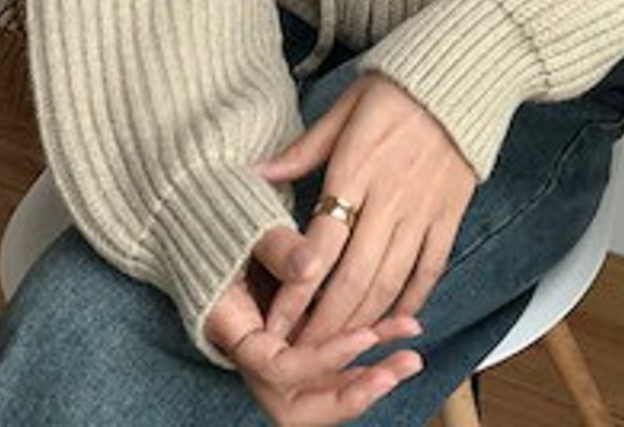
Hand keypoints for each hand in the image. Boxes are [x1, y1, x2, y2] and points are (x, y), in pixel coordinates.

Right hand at [204, 229, 422, 425]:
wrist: (212, 218)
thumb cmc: (227, 220)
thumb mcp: (249, 226)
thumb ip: (277, 247)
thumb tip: (310, 266)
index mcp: (234, 330)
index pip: (276, 369)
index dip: (321, 360)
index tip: (366, 337)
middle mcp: (256, 354)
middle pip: (296, 406)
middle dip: (349, 395)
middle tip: (396, 371)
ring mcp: (278, 352)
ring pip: (320, 391)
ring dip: (367, 379)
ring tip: (412, 356)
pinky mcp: (299, 340)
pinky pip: (332, 367)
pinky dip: (366, 357)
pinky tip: (401, 333)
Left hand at [252, 72, 477, 345]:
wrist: (462, 75)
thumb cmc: (396, 88)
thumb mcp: (344, 108)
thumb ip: (303, 149)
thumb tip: (255, 173)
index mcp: (356, 168)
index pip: (322, 242)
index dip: (297, 289)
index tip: (276, 321)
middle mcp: (390, 195)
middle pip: (355, 275)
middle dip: (325, 321)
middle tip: (302, 350)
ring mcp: (424, 207)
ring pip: (391, 279)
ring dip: (363, 319)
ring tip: (338, 344)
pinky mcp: (450, 212)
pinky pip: (430, 266)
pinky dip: (412, 298)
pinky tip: (395, 318)